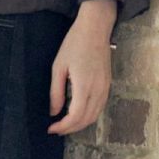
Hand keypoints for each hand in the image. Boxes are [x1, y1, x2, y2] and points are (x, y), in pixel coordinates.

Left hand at [47, 0, 116, 134]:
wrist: (95, 29)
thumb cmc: (74, 44)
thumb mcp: (59, 67)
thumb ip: (56, 91)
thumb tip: (53, 112)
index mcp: (84, 86)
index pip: (75, 116)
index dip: (63, 126)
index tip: (51, 128)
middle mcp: (98, 90)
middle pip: (86, 120)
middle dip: (70, 129)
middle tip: (55, 129)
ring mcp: (105, 88)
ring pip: (95, 116)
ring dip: (80, 124)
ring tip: (65, 124)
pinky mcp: (108, 85)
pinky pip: (99, 107)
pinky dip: (88, 116)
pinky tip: (77, 114)